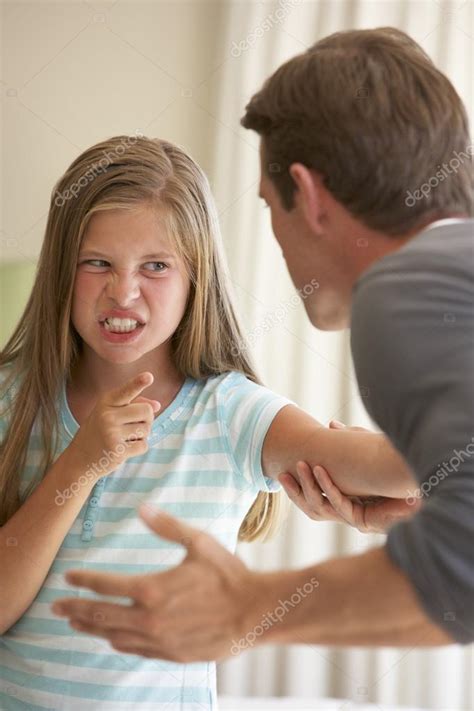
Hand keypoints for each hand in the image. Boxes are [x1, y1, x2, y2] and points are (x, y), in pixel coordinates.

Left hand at [51, 505, 260, 661]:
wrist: (254, 613)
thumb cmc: (228, 575)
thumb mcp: (199, 543)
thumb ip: (167, 526)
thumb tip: (142, 508)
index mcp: (152, 589)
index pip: (105, 585)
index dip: (83, 580)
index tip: (68, 577)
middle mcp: (149, 619)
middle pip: (99, 615)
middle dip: (74, 610)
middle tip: (55, 607)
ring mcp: (158, 640)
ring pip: (113, 635)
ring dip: (91, 628)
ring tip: (76, 623)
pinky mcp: (170, 654)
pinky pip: (134, 649)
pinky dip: (117, 641)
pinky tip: (111, 637)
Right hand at [68, 372, 160, 478]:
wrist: (79, 459)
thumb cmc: (99, 432)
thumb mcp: (110, 413)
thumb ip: (133, 404)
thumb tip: (157, 405)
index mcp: (106, 402)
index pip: (126, 391)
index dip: (138, 383)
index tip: (149, 376)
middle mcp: (107, 416)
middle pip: (146, 411)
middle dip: (147, 419)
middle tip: (133, 425)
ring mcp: (111, 434)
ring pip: (147, 429)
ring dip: (141, 435)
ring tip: (124, 438)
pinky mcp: (117, 451)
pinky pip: (143, 446)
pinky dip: (138, 448)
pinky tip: (123, 449)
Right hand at [279, 420, 420, 532]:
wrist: (415, 480)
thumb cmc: (391, 465)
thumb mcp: (365, 450)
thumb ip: (349, 439)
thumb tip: (332, 424)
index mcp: (344, 501)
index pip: (311, 499)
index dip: (296, 487)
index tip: (283, 471)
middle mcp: (347, 514)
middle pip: (310, 507)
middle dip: (294, 489)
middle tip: (282, 473)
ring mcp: (354, 519)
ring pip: (320, 508)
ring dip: (307, 487)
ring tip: (299, 466)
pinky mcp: (364, 521)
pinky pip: (339, 505)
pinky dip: (328, 488)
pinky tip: (320, 470)